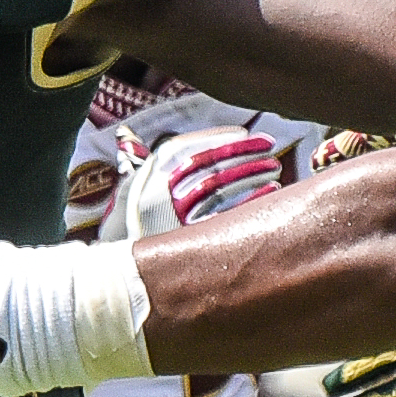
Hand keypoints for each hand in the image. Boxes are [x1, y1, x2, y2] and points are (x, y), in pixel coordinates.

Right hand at [125, 124, 289, 232]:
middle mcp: (161, 191)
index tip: (245, 134)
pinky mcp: (188, 237)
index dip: (221, 138)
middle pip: (211, 167)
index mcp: (151, 172)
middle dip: (244, 155)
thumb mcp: (147, 180)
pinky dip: (251, 200)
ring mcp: (173, 215)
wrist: (122, 262)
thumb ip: (174, 161)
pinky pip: (226, 215)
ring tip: (273, 169)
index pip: (191, 148)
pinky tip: (269, 191)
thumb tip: (219, 142)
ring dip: (251, 174)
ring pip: (221, 188)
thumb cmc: (141, 214)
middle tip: (270, 148)